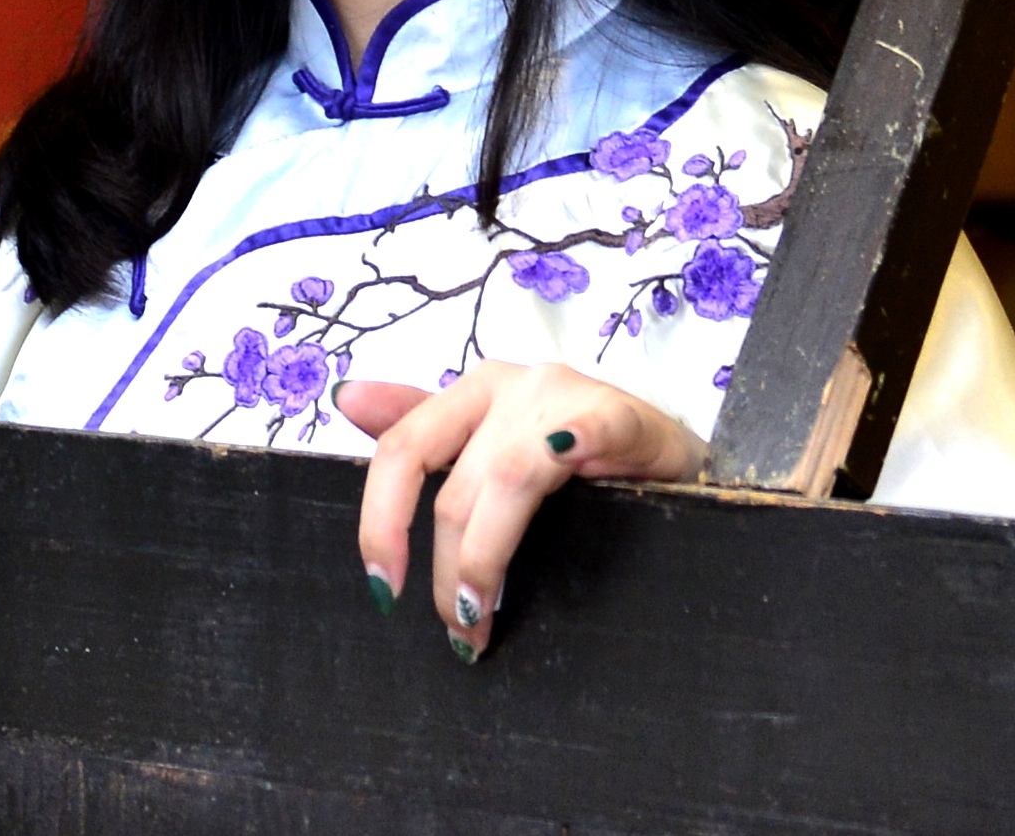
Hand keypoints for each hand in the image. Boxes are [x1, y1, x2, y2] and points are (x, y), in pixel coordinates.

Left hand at [339, 362, 697, 662]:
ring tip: (482, 619)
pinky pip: (586, 438)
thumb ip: (424, 429)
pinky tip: (556, 504)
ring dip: (486, 560)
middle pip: (455, 485)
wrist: (667, 451)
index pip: (403, 448)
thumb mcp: (493, 442)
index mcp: (473, 392)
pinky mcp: (619, 415)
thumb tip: (347, 400)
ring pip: (506, 480)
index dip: (381, 521)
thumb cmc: (575, 451)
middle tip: (458, 629)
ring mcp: (565, 396)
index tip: (382, 589)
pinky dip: (572, 458)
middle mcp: (511, 385)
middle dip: (444, 570)